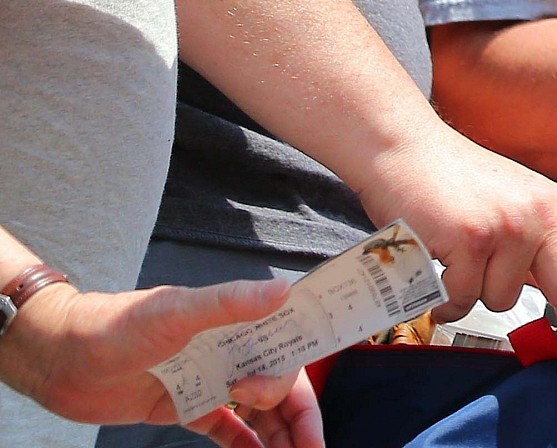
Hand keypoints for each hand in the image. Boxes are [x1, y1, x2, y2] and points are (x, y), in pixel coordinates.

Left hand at [0, 274, 321, 447]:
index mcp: (236, 321)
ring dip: (279, 434)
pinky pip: (228, 428)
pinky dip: (247, 444)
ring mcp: (211, 379)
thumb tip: (283, 290)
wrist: (63, 360)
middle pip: (282, 384)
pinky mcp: (188, 407)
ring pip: (260, 410)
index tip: (326, 397)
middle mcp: (231, 349)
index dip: (314, 367)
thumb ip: (230, 303)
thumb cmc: (117, 325)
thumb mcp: (177, 310)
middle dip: (300, 417)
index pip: (291, 342)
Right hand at [355, 126, 556, 393]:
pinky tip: (437, 268)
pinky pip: (465, 299)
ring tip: (459, 260)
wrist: (407, 150)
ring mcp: (508, 227)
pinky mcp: (471, 240)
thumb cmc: (456, 183)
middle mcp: (541, 216)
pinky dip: (448, 297)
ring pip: (505, 301)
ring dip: (478, 294)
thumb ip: (540, 246)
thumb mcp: (517, 205)